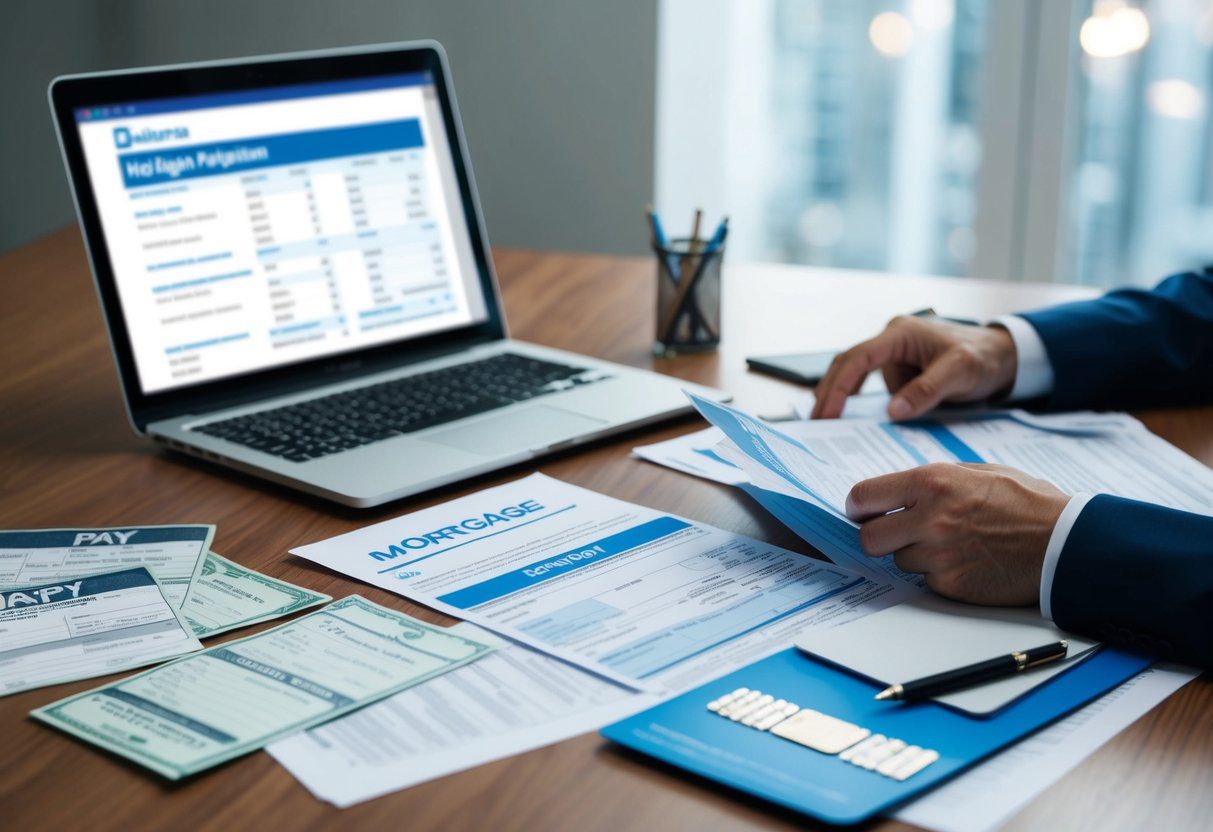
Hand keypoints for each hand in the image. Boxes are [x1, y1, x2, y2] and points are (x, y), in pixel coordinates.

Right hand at [811, 316, 1017, 419]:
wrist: (1003, 356)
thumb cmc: (983, 357)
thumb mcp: (960, 372)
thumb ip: (927, 390)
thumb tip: (893, 411)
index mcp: (900, 334)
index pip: (857, 358)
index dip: (839, 386)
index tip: (827, 413)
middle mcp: (890, 341)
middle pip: (846, 365)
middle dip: (828, 393)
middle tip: (815, 424)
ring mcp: (892, 356)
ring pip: (854, 376)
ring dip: (839, 398)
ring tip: (824, 425)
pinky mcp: (897, 371)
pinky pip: (870, 386)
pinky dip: (857, 403)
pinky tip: (849, 422)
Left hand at [845, 463, 1068, 604]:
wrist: (1066, 543)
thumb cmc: (1028, 502)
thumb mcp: (979, 471)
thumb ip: (935, 478)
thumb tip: (899, 488)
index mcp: (932, 482)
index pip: (864, 496)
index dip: (858, 507)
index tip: (861, 512)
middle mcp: (929, 518)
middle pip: (869, 538)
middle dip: (877, 537)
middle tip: (894, 535)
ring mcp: (938, 554)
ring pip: (898, 560)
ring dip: (914, 555)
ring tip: (949, 545)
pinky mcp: (950, 584)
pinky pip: (926, 579)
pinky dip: (938, 573)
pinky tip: (966, 562)